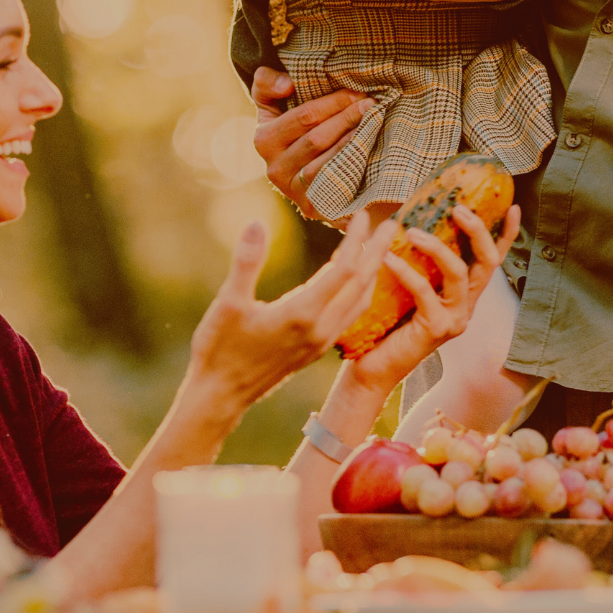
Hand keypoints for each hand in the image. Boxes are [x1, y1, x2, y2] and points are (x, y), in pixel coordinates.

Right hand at [182, 213, 395, 421]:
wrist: (220, 398)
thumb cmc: (219, 350)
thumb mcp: (228, 302)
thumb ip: (246, 262)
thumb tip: (256, 223)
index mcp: (303, 314)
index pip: (343, 270)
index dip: (357, 240)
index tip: (364, 215)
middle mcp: (320, 329)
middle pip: (361, 284)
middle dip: (378, 252)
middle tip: (393, 224)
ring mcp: (320, 341)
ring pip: (360, 302)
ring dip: (373, 272)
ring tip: (379, 249)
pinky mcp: (315, 349)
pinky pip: (350, 315)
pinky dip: (359, 291)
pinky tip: (353, 281)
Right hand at [251, 66, 372, 223]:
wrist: (300, 170)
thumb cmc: (292, 128)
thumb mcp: (272, 103)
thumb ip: (267, 83)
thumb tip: (286, 85)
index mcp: (264, 140)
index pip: (303, 117)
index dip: (333, 102)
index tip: (356, 92)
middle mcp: (274, 169)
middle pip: (317, 139)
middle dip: (347, 118)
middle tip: (370, 104)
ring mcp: (293, 191)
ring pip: (327, 163)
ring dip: (353, 141)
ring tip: (373, 122)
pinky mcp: (312, 207)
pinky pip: (335, 184)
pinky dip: (353, 165)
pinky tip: (368, 150)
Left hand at [343, 204, 522, 398]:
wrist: (372, 367)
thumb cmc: (386, 322)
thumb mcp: (407, 285)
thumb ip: (418, 261)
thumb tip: (408, 218)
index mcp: (465, 293)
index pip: (493, 260)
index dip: (507, 234)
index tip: (512, 206)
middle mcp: (467, 306)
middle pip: (488, 262)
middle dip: (477, 231)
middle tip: (456, 208)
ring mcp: (456, 319)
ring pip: (458, 273)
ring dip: (436, 246)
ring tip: (412, 231)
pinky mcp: (437, 329)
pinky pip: (425, 291)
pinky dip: (406, 271)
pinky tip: (387, 258)